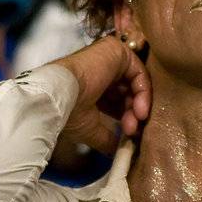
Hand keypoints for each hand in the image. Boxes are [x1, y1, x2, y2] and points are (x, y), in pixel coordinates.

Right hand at [52, 35, 151, 154]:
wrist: (58, 98)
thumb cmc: (66, 112)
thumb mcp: (90, 128)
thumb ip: (107, 137)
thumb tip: (119, 150)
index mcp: (92, 83)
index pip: (118, 99)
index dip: (126, 117)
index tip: (128, 134)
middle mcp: (101, 68)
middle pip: (129, 90)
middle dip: (133, 113)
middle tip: (131, 131)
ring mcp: (109, 57)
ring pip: (136, 82)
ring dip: (139, 106)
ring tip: (134, 123)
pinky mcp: (116, 51)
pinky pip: (139, 71)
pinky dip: (143, 92)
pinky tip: (139, 110)